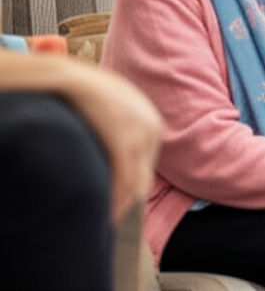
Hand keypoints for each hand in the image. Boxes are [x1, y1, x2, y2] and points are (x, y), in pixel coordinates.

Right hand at [59, 60, 162, 223]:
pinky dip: (119, 199)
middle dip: (133, 200)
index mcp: (152, 124)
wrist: (72, 79)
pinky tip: (112, 215)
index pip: (148, 164)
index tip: (128, 206)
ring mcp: (139, 135)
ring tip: (116, 225)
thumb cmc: (87, 94)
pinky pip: (125, 177)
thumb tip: (118, 150)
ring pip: (137, 181)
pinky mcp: (123, 141)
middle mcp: (151, 130)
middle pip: (146, 175)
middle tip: (122, 222)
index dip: (137, 186)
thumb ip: (122, 130)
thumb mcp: (114, 111)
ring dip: (126, 205)